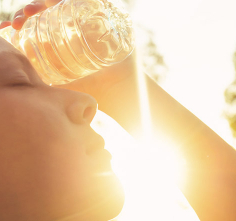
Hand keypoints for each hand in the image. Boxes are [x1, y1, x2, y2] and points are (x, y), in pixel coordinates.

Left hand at [1, 0, 137, 98]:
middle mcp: (71, 30)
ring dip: (42, 3)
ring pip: (59, 4)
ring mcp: (86, 22)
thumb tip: (15, 85)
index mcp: (59, 43)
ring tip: (32, 11)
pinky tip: (52, 2)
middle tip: (17, 23)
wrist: (120, 90)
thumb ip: (40, 85)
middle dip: (25, 13)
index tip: (5, 30)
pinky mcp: (102, 16)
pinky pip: (85, 1)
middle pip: (43, 13)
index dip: (19, 24)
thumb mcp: (58, 88)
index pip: (34, 27)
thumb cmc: (93, 93)